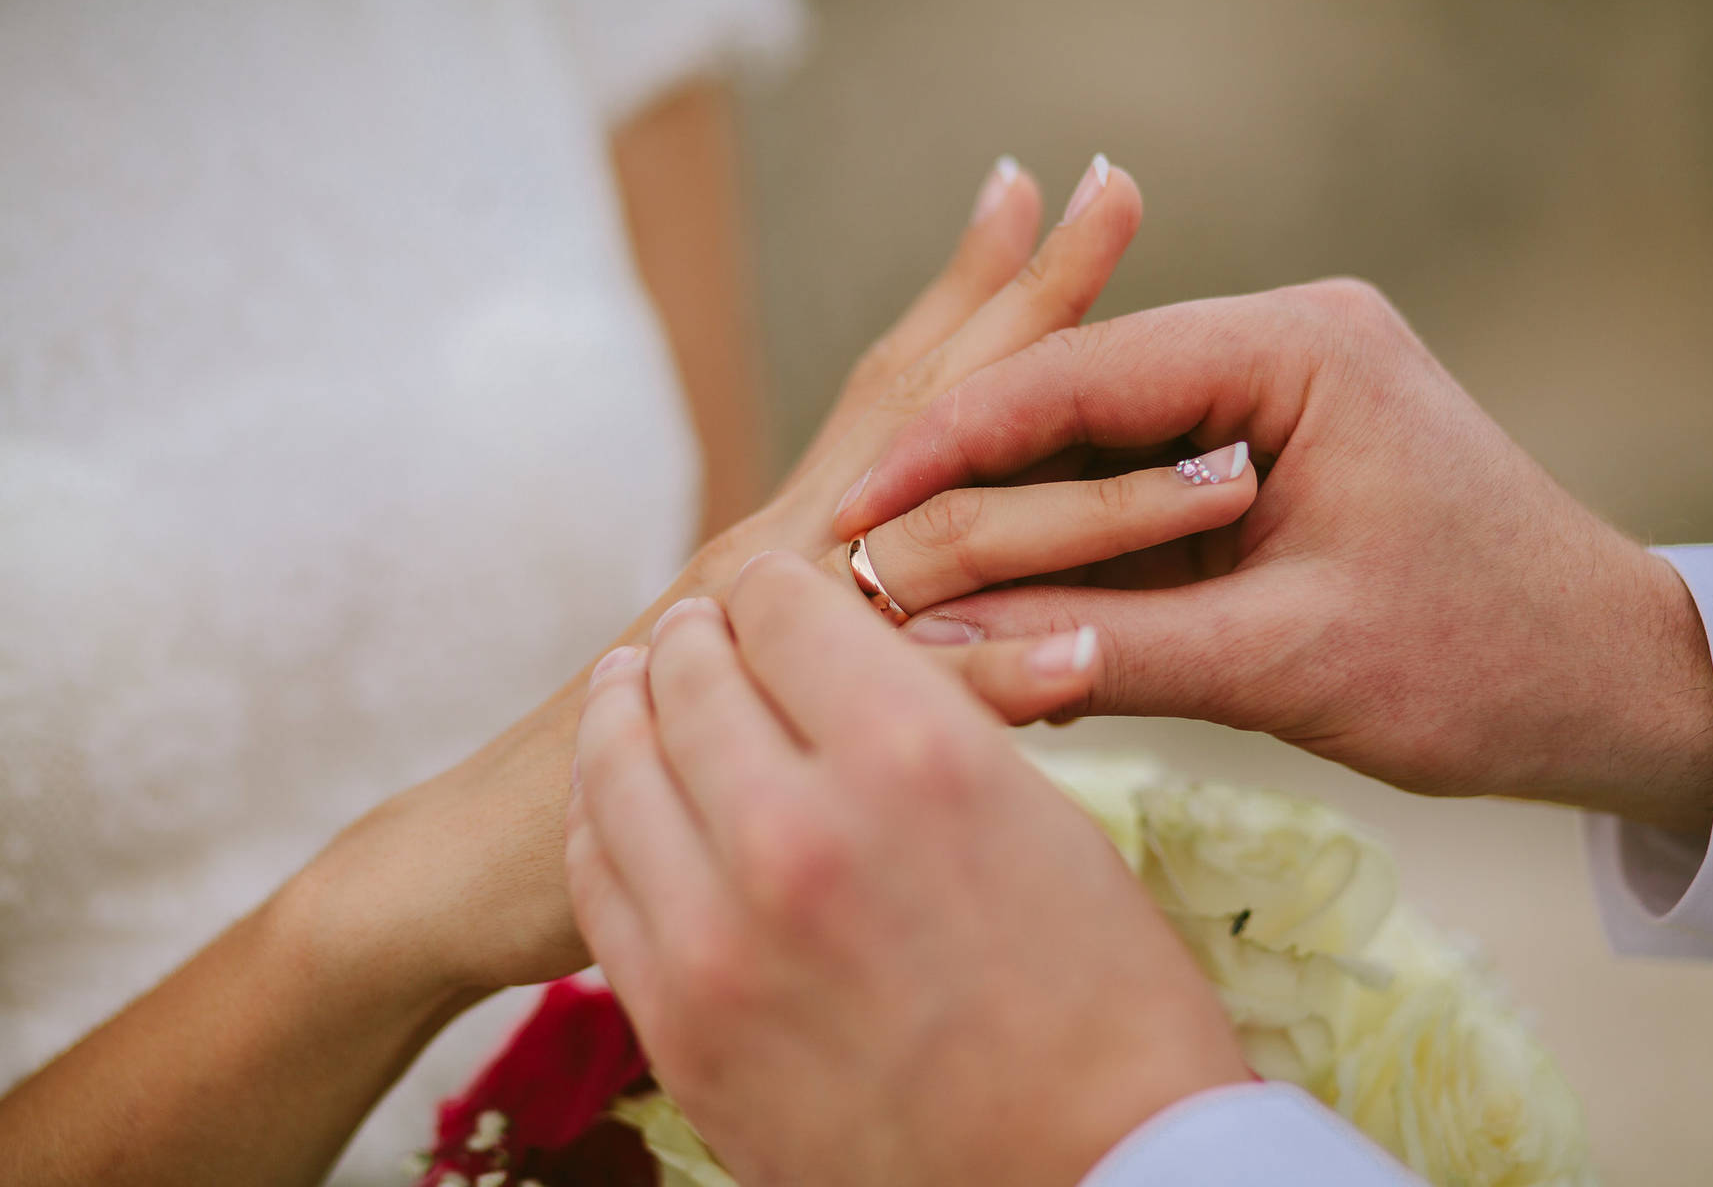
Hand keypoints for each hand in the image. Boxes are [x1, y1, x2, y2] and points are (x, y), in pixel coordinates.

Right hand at [296, 155, 1178, 999]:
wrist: (479, 859)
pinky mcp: (773, 742)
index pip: (895, 385)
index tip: (1046, 191)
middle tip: (1116, 190)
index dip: (972, 289)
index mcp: (789, 532)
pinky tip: (1094, 654)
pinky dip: (1004, 674)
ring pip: (948, 538)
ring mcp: (774, 638)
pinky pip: (907, 702)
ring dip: (1089, 500)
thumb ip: (823, 621)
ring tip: (1215, 470)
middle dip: (1035, 308)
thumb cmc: (616, 764)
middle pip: (927, 410)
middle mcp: (782, 550)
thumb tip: (923, 598)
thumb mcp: (730, 663)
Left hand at [567, 552, 1248, 1186]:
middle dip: (698, 638)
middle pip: (692, 675)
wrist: (1088, 1186)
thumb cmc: (1107, 1004)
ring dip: (627, 708)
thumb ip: (935, 719)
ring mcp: (720, 937)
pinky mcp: (679, 1025)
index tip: (774, 595)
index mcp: (912, 757)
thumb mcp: (1044, 821)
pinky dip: (603, 811)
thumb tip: (858, 647)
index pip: (784, 605)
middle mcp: (799, 831)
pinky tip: (621, 791)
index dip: (777, 588)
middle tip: (699, 629)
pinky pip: (603, 874)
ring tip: (633, 684)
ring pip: (619, 764)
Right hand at [836, 279, 1712, 834]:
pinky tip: (1000, 615)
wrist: (1608, 688)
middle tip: (856, 561)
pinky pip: (1134, 502)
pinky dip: (1071, 560)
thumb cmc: (1483, 663)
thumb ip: (1110, 646)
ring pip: (1094, 456)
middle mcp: (1278, 350)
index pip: (1079, 376)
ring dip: (1012, 529)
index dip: (949, 444)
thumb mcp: (1286, 660)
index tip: (851, 511)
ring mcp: (1269, 407)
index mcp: (1297, 347)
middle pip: (1074, 405)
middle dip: (966, 487)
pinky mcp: (1262, 470)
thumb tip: (936, 640)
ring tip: (908, 600)